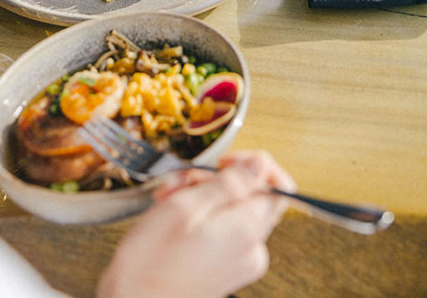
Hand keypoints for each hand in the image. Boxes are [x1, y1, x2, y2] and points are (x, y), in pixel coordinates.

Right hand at [97, 151, 295, 297]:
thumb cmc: (151, 260)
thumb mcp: (185, 206)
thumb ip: (229, 183)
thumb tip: (260, 163)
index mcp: (246, 230)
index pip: (277, 185)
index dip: (252, 165)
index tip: (223, 162)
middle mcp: (251, 247)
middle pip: (250, 195)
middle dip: (214, 180)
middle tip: (181, 182)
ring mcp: (239, 259)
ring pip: (231, 209)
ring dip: (200, 195)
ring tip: (168, 199)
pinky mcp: (225, 266)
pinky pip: (222, 228)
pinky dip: (200, 215)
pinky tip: (172, 215)